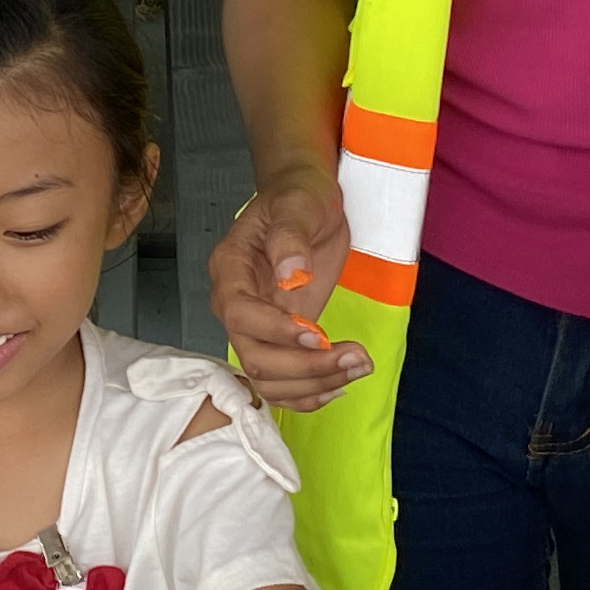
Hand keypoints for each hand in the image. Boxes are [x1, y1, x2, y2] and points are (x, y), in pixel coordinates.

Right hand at [208, 173, 363, 409]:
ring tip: (359, 365)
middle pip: (254, 356)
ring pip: (269, 378)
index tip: (317, 334)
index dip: (274, 331)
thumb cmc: (298, 197)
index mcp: (230, 269)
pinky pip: (283, 382)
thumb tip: (290, 274)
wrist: (308, 203)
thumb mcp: (298, 204)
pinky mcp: (279, 341)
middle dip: (305, 366)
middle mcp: (236, 305)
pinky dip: (309, 393)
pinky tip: (341, 383)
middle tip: (355, 356)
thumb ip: (290, 237)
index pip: (239, 314)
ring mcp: (257, 328)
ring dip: (314, 382)